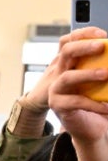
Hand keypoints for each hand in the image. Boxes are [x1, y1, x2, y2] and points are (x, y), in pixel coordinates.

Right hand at [47, 29, 107, 160]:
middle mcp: (61, 72)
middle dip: (83, 46)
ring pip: (67, 77)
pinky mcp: (58, 105)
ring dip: (87, 74)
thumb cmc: (97, 100)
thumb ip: (105, 67)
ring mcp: (57, 89)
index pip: (71, 40)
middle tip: (102, 46)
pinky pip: (76, 101)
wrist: (89, 127)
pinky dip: (94, 104)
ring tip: (105, 74)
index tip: (103, 34)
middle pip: (66, 52)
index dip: (85, 33)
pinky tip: (107, 106)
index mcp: (71, 63)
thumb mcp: (102, 81)